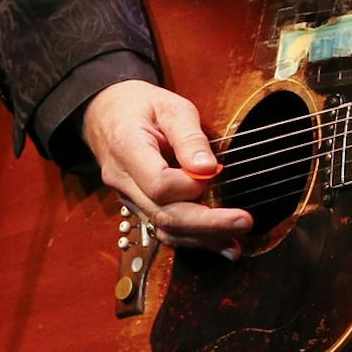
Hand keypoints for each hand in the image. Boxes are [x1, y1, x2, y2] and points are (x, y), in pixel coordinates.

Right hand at [81, 79, 252, 258]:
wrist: (108, 113)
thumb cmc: (142, 106)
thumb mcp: (170, 107)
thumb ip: (189, 137)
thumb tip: (207, 169)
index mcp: (126, 148)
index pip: (159, 183)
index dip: (190, 185)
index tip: (215, 171)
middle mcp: (122, 180)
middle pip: (164, 215)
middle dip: (207, 224)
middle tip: (244, 222)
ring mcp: (128, 198)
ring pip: (164, 229)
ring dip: (202, 239)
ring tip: (236, 245)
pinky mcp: (139, 206)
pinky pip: (163, 228)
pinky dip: (192, 239)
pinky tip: (220, 244)